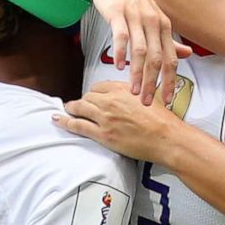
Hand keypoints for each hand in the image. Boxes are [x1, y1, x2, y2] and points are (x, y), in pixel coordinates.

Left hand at [56, 81, 183, 162]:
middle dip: (84, 101)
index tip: (94, 97)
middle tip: (81, 106)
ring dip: (72, 108)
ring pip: (80, 108)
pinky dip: (65, 122)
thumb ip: (134, 91)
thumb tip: (127, 93)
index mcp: (123, 89)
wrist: (167, 138)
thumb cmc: (163, 120)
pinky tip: (57, 119)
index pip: (99, 86)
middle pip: (88, 96)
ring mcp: (105, 118)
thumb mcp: (149, 95)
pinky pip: (78, 125)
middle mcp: (111, 100)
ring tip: (67, 110)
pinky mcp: (103, 134)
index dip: (95, 92)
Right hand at [84, 0, 187, 105]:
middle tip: (148, 103)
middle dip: (154, 84)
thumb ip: (168, 38)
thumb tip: (188, 54)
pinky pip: (121, 35)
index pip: (171, 59)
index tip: (166, 100)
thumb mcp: (153, 16)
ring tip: (133, 92)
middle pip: (158, 59)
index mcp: (163, 26)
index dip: (170, 81)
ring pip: (141, 51)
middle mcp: (153, 22)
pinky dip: (121, 52)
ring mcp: (136, 17)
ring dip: (138, 74)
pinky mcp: (118, 12)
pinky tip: (118, 67)